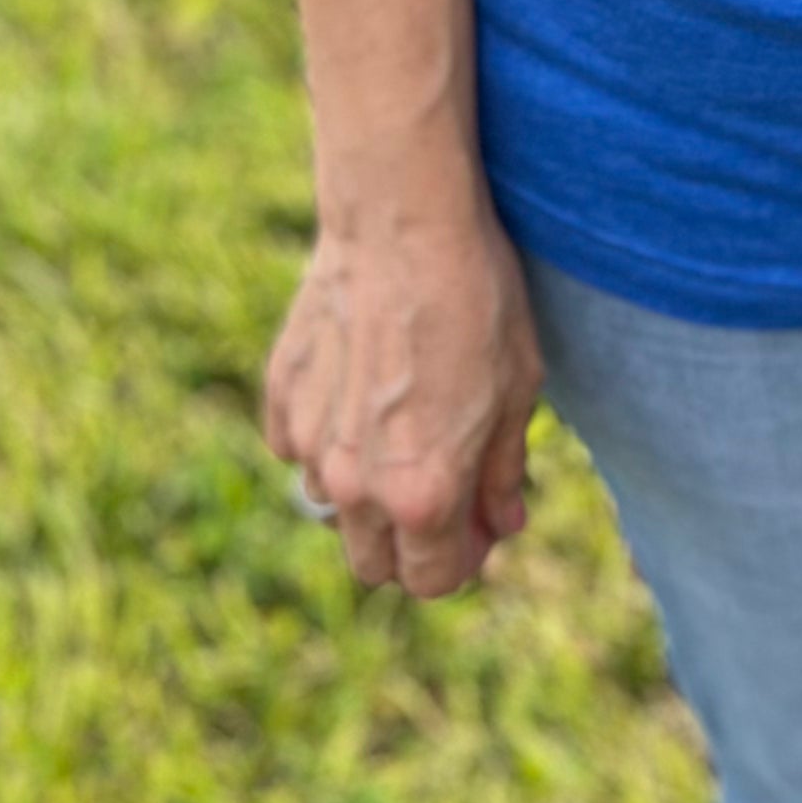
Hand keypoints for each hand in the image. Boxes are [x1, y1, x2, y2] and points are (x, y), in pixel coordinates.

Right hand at [264, 190, 544, 597]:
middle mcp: (358, 485)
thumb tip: (505, 523)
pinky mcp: (283, 397)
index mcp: (424, 495)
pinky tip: (359, 385)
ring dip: (366, 489)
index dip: (465, 558)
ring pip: (333, 507)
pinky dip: (326, 435)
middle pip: (374, 565)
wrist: (403, 221)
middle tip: (443, 483)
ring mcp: (312, 443)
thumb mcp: (519, 388)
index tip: (481, 520)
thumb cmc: (477, 298)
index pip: (434, 581)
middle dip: (411, 543)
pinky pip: (299, 447)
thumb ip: (505, 472)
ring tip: (403, 421)